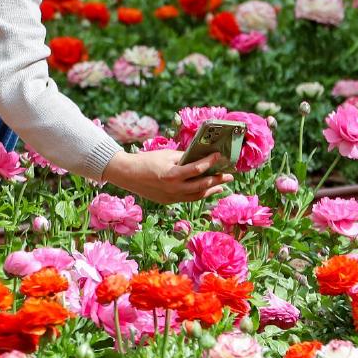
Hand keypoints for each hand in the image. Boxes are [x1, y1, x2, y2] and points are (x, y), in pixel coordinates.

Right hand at [100, 148, 233, 204]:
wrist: (128, 174)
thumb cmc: (147, 161)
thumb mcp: (166, 155)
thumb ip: (184, 157)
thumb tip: (200, 157)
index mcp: (172, 175)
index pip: (197, 169)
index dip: (210, 162)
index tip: (219, 156)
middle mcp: (174, 189)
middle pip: (202, 186)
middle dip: (217, 180)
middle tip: (228, 175)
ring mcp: (172, 197)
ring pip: (197, 195)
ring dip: (211, 190)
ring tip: (222, 185)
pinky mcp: (169, 201)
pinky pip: (189, 198)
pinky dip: (199, 193)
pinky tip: (207, 190)